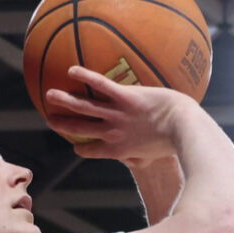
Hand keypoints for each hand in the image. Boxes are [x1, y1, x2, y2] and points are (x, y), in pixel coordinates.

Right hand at [43, 65, 187, 159]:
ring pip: (84, 108)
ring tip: (49, 96)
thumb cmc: (174, 143)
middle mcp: (112, 133)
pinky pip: (102, 86)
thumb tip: (137, 162)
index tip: (76, 145)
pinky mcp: (126, 98)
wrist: (184, 128)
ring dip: (65, 101)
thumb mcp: (152, 157)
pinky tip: (71, 70)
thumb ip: (140, 159)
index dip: (81, 148)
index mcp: (118, 150)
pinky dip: (86, 78)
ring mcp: (118, 115)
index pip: (91, 151)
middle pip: (80, 129)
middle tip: (49, 118)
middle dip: (62, 124)